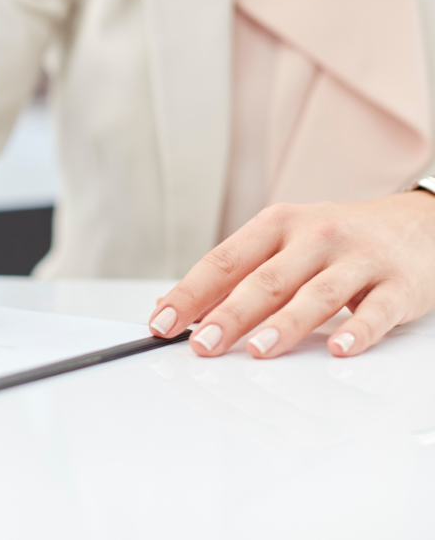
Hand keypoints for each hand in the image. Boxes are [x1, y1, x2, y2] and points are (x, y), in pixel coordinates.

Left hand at [148, 192, 434, 357]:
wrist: (418, 222)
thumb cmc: (335, 240)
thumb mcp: (281, 244)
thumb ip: (232, 275)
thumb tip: (174, 305)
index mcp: (277, 224)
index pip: (224, 260)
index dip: (191, 293)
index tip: (162, 321)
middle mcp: (315, 236)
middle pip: (265, 280)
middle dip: (229, 315)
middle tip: (201, 345)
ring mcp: (358, 259)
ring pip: (316, 294)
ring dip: (285, 325)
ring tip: (258, 350)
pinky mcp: (399, 284)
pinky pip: (377, 310)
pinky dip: (358, 331)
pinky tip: (340, 349)